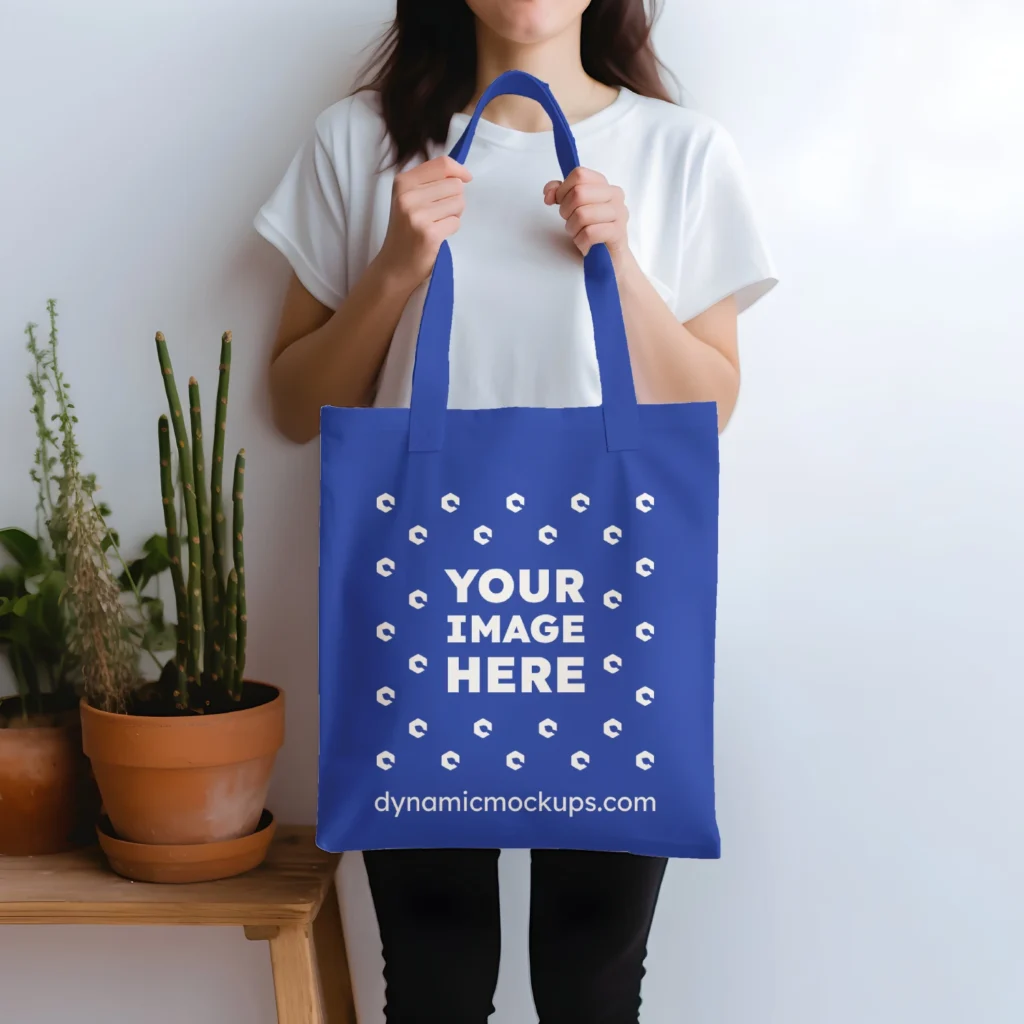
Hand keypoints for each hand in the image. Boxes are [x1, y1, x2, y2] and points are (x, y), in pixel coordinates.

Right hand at [377, 156, 472, 286]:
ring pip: (459, 202)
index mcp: (403, 182)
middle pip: (455, 185)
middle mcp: (408, 196)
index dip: (459, 170)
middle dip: (454, 198)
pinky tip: (437, 235)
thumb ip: (430, 182)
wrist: (394, 266)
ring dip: (454, 214)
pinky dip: (451, 228)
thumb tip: (462, 176)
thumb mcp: (409, 199)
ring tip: (438, 223)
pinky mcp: (429, 234)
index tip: (466, 178)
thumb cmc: (405, 230)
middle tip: (440, 212)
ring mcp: (418, 215)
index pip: (442, 164)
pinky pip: (456, 222)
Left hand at [544, 167, 631, 265]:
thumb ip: (560, 193)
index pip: (580, 175)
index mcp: (605, 185)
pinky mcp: (618, 233)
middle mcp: (615, 195)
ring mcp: (619, 213)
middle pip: (579, 193)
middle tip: (571, 221)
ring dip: (573, 228)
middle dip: (566, 211)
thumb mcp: (574, 207)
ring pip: (582, 214)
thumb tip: (549, 193)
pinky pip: (590, 233)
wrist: (610, 257)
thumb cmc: (592, 230)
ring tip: (579, 233)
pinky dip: (581, 241)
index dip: (564, 189)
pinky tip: (585, 243)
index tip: (561, 202)